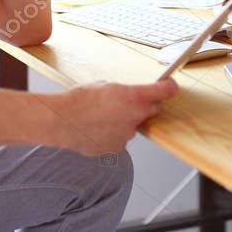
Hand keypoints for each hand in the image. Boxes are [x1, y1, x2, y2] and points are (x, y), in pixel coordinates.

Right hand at [52, 79, 177, 155]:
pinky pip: (121, 137)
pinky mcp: (117, 147)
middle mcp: (135, 116)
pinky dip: (114, 132)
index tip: (170, 86)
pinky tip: (98, 127)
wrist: (61, 121)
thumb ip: (123, 91)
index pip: (165, 91)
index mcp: (134, 97)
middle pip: (153, 109)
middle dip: (146, 104)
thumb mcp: (104, 85)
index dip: (169, 87)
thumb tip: (128, 95)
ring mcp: (127, 134)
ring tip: (103, 115)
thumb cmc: (78, 100)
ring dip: (126, 119)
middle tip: (131, 101)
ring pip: (134, 124)